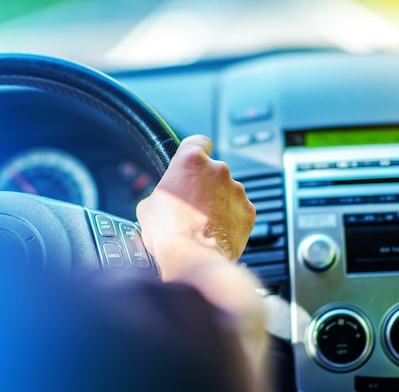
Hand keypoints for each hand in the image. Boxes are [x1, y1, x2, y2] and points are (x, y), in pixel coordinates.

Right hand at [137, 135, 255, 262]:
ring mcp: (236, 190)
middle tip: (192, 206)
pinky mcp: (248, 211)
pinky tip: (217, 231)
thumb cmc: (169, 231)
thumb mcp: (149, 204)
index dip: (197, 150)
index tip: (196, 159)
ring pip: (228, 192)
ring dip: (220, 203)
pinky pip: (240, 210)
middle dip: (206, 186)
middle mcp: (218, 170)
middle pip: (213, 171)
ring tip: (204, 223)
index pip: (199, 141)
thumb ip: (164, 191)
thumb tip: (165, 198)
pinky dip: (232, 219)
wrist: (193, 257)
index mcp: (191, 161)